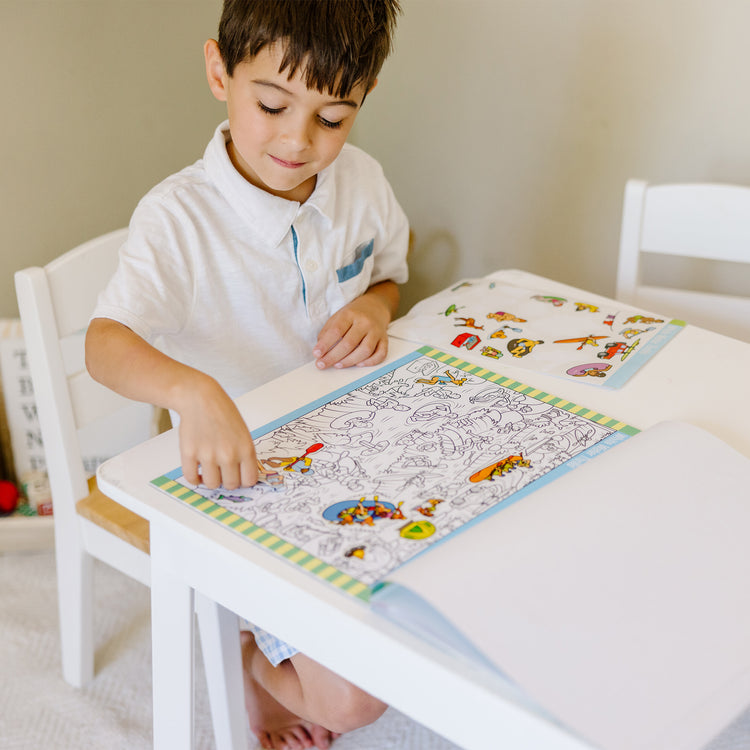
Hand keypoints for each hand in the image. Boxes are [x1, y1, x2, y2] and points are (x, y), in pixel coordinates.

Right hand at [176, 374, 257, 489]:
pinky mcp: (189, 454)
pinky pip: (191, 478)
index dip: (244, 481)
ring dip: (211, 480)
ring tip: (210, 470)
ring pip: (212, 484)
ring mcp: (208, 455)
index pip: (249, 480)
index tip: (240, 477)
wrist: (201, 398)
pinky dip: (194, 478)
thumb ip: (244, 455)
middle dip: (228, 481)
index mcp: (245, 449)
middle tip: (224, 472)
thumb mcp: (243, 433)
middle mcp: (228, 454)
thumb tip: (244, 477)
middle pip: (231, 485)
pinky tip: (197, 470)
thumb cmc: (223, 413)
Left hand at [312, 290, 391, 369]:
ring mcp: (376, 331)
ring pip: (365, 350)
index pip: (336, 331)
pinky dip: (370, 362)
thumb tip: (320, 350)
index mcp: (350, 314)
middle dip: (333, 356)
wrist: (376, 306)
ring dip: (349, 361)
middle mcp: (365, 322)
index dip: (325, 344)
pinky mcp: (384, 339)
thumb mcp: (337, 317)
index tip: (316, 354)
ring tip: (337, 365)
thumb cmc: (353, 314)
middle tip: (322, 364)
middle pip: (349, 343)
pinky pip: (381, 354)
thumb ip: (328, 332)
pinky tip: (358, 364)